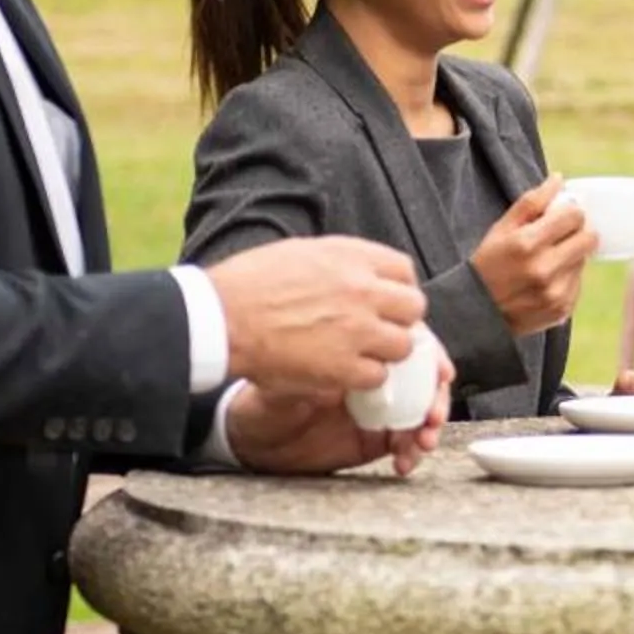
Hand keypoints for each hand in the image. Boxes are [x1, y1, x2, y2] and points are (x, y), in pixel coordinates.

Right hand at [208, 237, 424, 400]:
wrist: (220, 318)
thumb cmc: (248, 284)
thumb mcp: (300, 252)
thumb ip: (339, 263)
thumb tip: (358, 272)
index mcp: (351, 257)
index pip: (404, 271)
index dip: (397, 289)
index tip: (385, 302)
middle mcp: (363, 290)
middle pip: (412, 308)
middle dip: (398, 321)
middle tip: (377, 332)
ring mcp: (358, 330)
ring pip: (402, 346)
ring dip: (384, 353)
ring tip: (358, 356)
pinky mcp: (344, 366)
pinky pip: (378, 377)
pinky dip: (363, 380)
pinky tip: (343, 375)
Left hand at [222, 359, 454, 477]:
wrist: (253, 436)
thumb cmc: (266, 394)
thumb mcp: (287, 378)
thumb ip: (318, 371)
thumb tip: (350, 363)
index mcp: (359, 349)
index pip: (406, 345)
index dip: (430, 357)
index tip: (441, 373)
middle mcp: (375, 375)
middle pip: (423, 378)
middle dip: (436, 396)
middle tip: (433, 414)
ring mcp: (379, 406)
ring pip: (419, 411)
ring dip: (429, 426)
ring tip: (422, 442)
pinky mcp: (376, 437)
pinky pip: (405, 442)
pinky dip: (411, 452)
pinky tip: (405, 461)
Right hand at [472, 176, 597, 334]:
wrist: (476, 313)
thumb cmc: (488, 264)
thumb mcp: (501, 228)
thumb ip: (532, 202)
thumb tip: (559, 179)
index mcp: (527, 244)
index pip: (574, 216)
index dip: (571, 211)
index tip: (563, 214)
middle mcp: (544, 270)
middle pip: (588, 238)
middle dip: (578, 231)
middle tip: (562, 234)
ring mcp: (555, 293)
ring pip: (584, 260)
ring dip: (572, 255)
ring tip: (547, 259)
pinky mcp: (562, 310)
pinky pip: (579, 283)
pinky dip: (568, 277)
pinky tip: (546, 279)